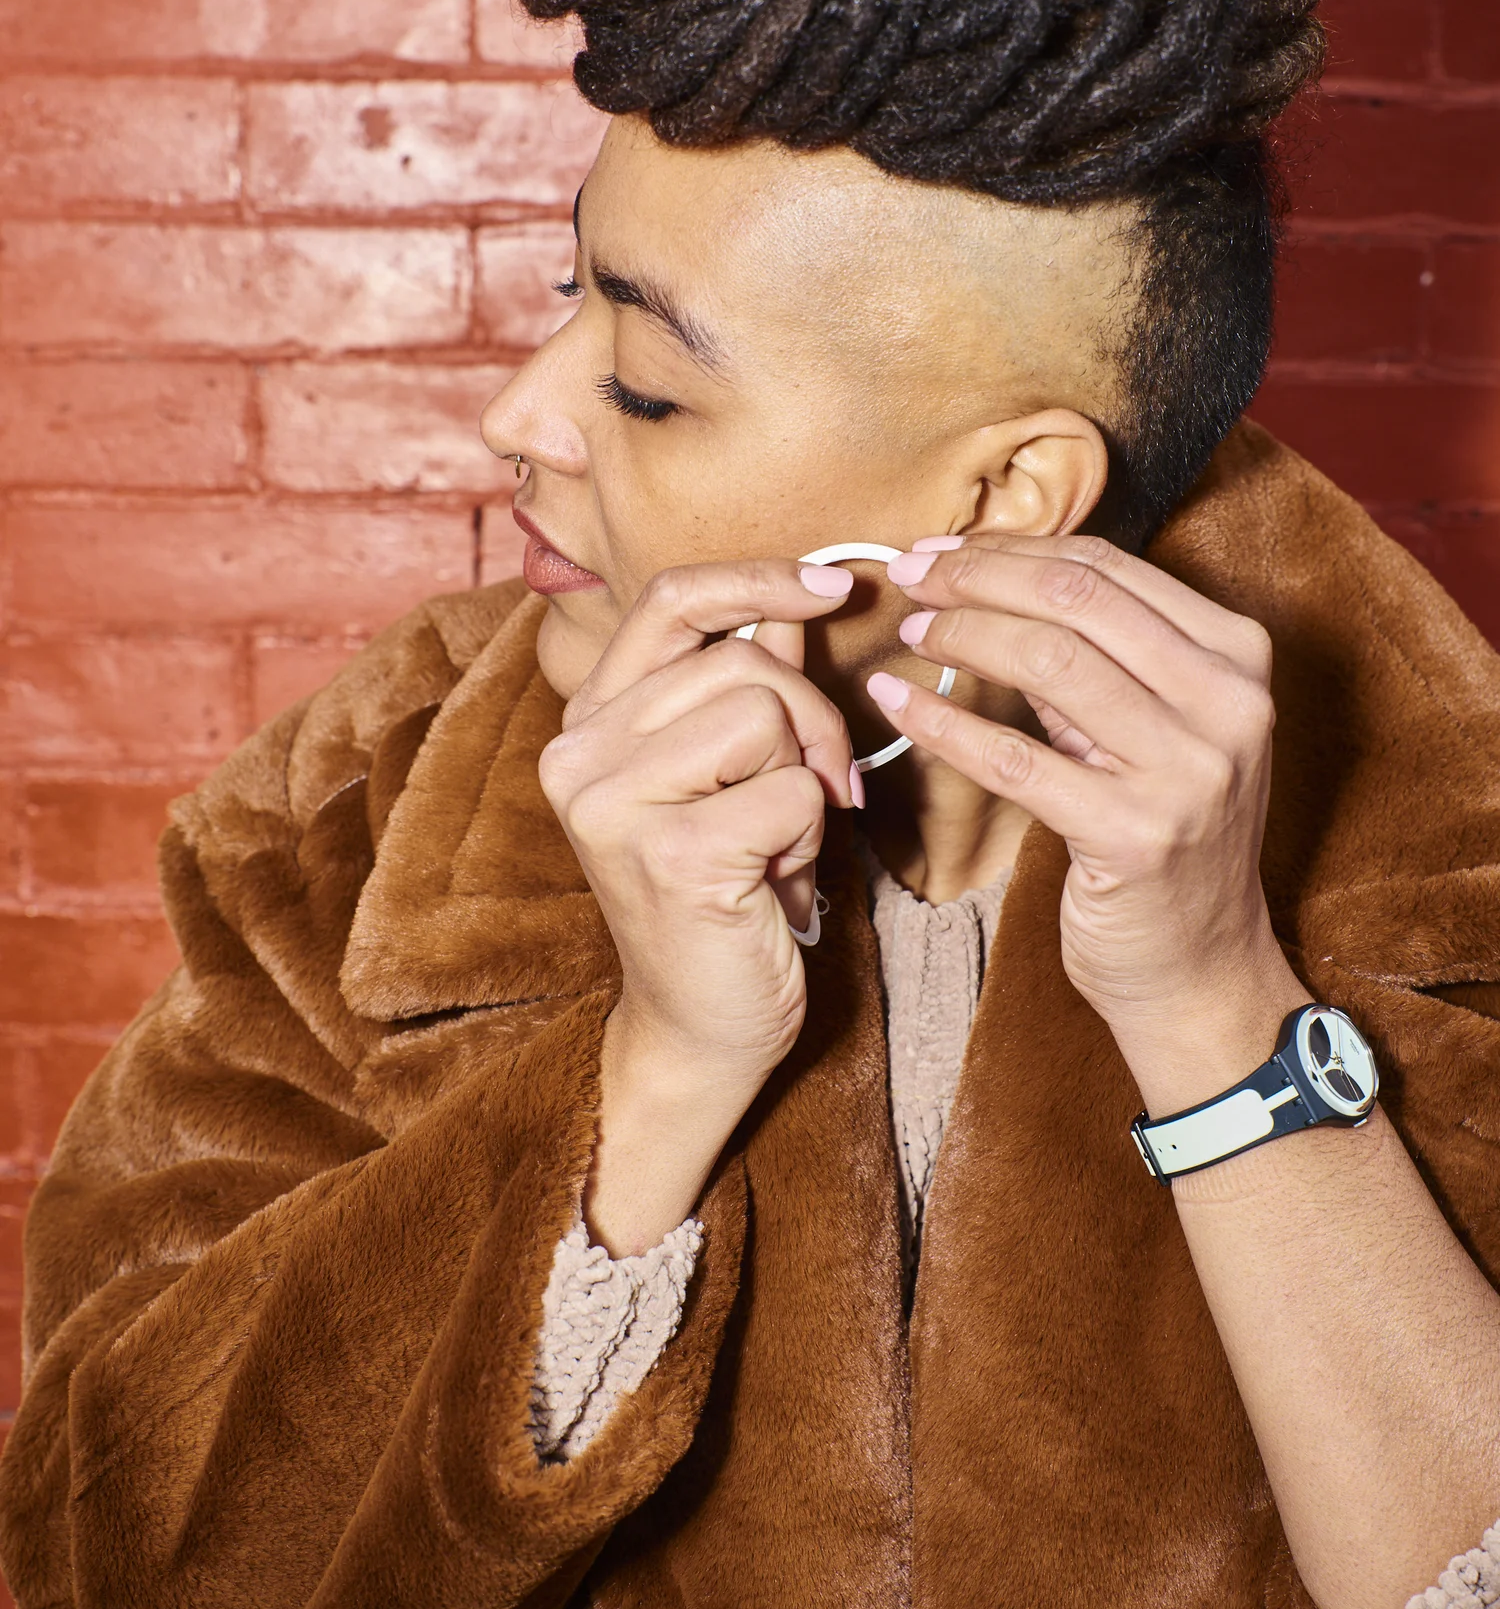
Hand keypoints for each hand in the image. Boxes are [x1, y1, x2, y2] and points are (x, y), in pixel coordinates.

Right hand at [540, 560, 856, 1249]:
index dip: (757, 579)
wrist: (700, 1028)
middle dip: (810, 722)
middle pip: (743, 661)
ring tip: (778, 848)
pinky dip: (810, 836)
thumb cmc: (727, 895)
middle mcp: (578, 754)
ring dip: (805, 783)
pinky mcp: (670, 854)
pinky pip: (791, 791)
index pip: (670, 601)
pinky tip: (779, 888)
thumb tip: (797, 597)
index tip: (832, 588)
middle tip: (813, 799)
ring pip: (767, 714)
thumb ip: (751, 681)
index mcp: (588, 722)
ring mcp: (613, 804)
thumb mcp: (734, 773)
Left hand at [875, 533, 1305, 1113]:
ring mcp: (1187, 772)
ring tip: (912, 633)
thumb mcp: (1166, 726)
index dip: (1013, 550)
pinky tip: (898, 703)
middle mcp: (1228, 704)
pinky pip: (1015, 760)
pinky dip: (944, 723)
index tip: (945, 552)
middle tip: (912, 579)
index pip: (1108, 568)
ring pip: (1047, 661)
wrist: (1201, 966)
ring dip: (961, 636)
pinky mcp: (1133, 836)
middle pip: (1075, 598)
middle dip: (977, 578)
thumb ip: (1107, 653)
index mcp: (1239, 657)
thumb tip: (994, 576)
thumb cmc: (1167, 834)